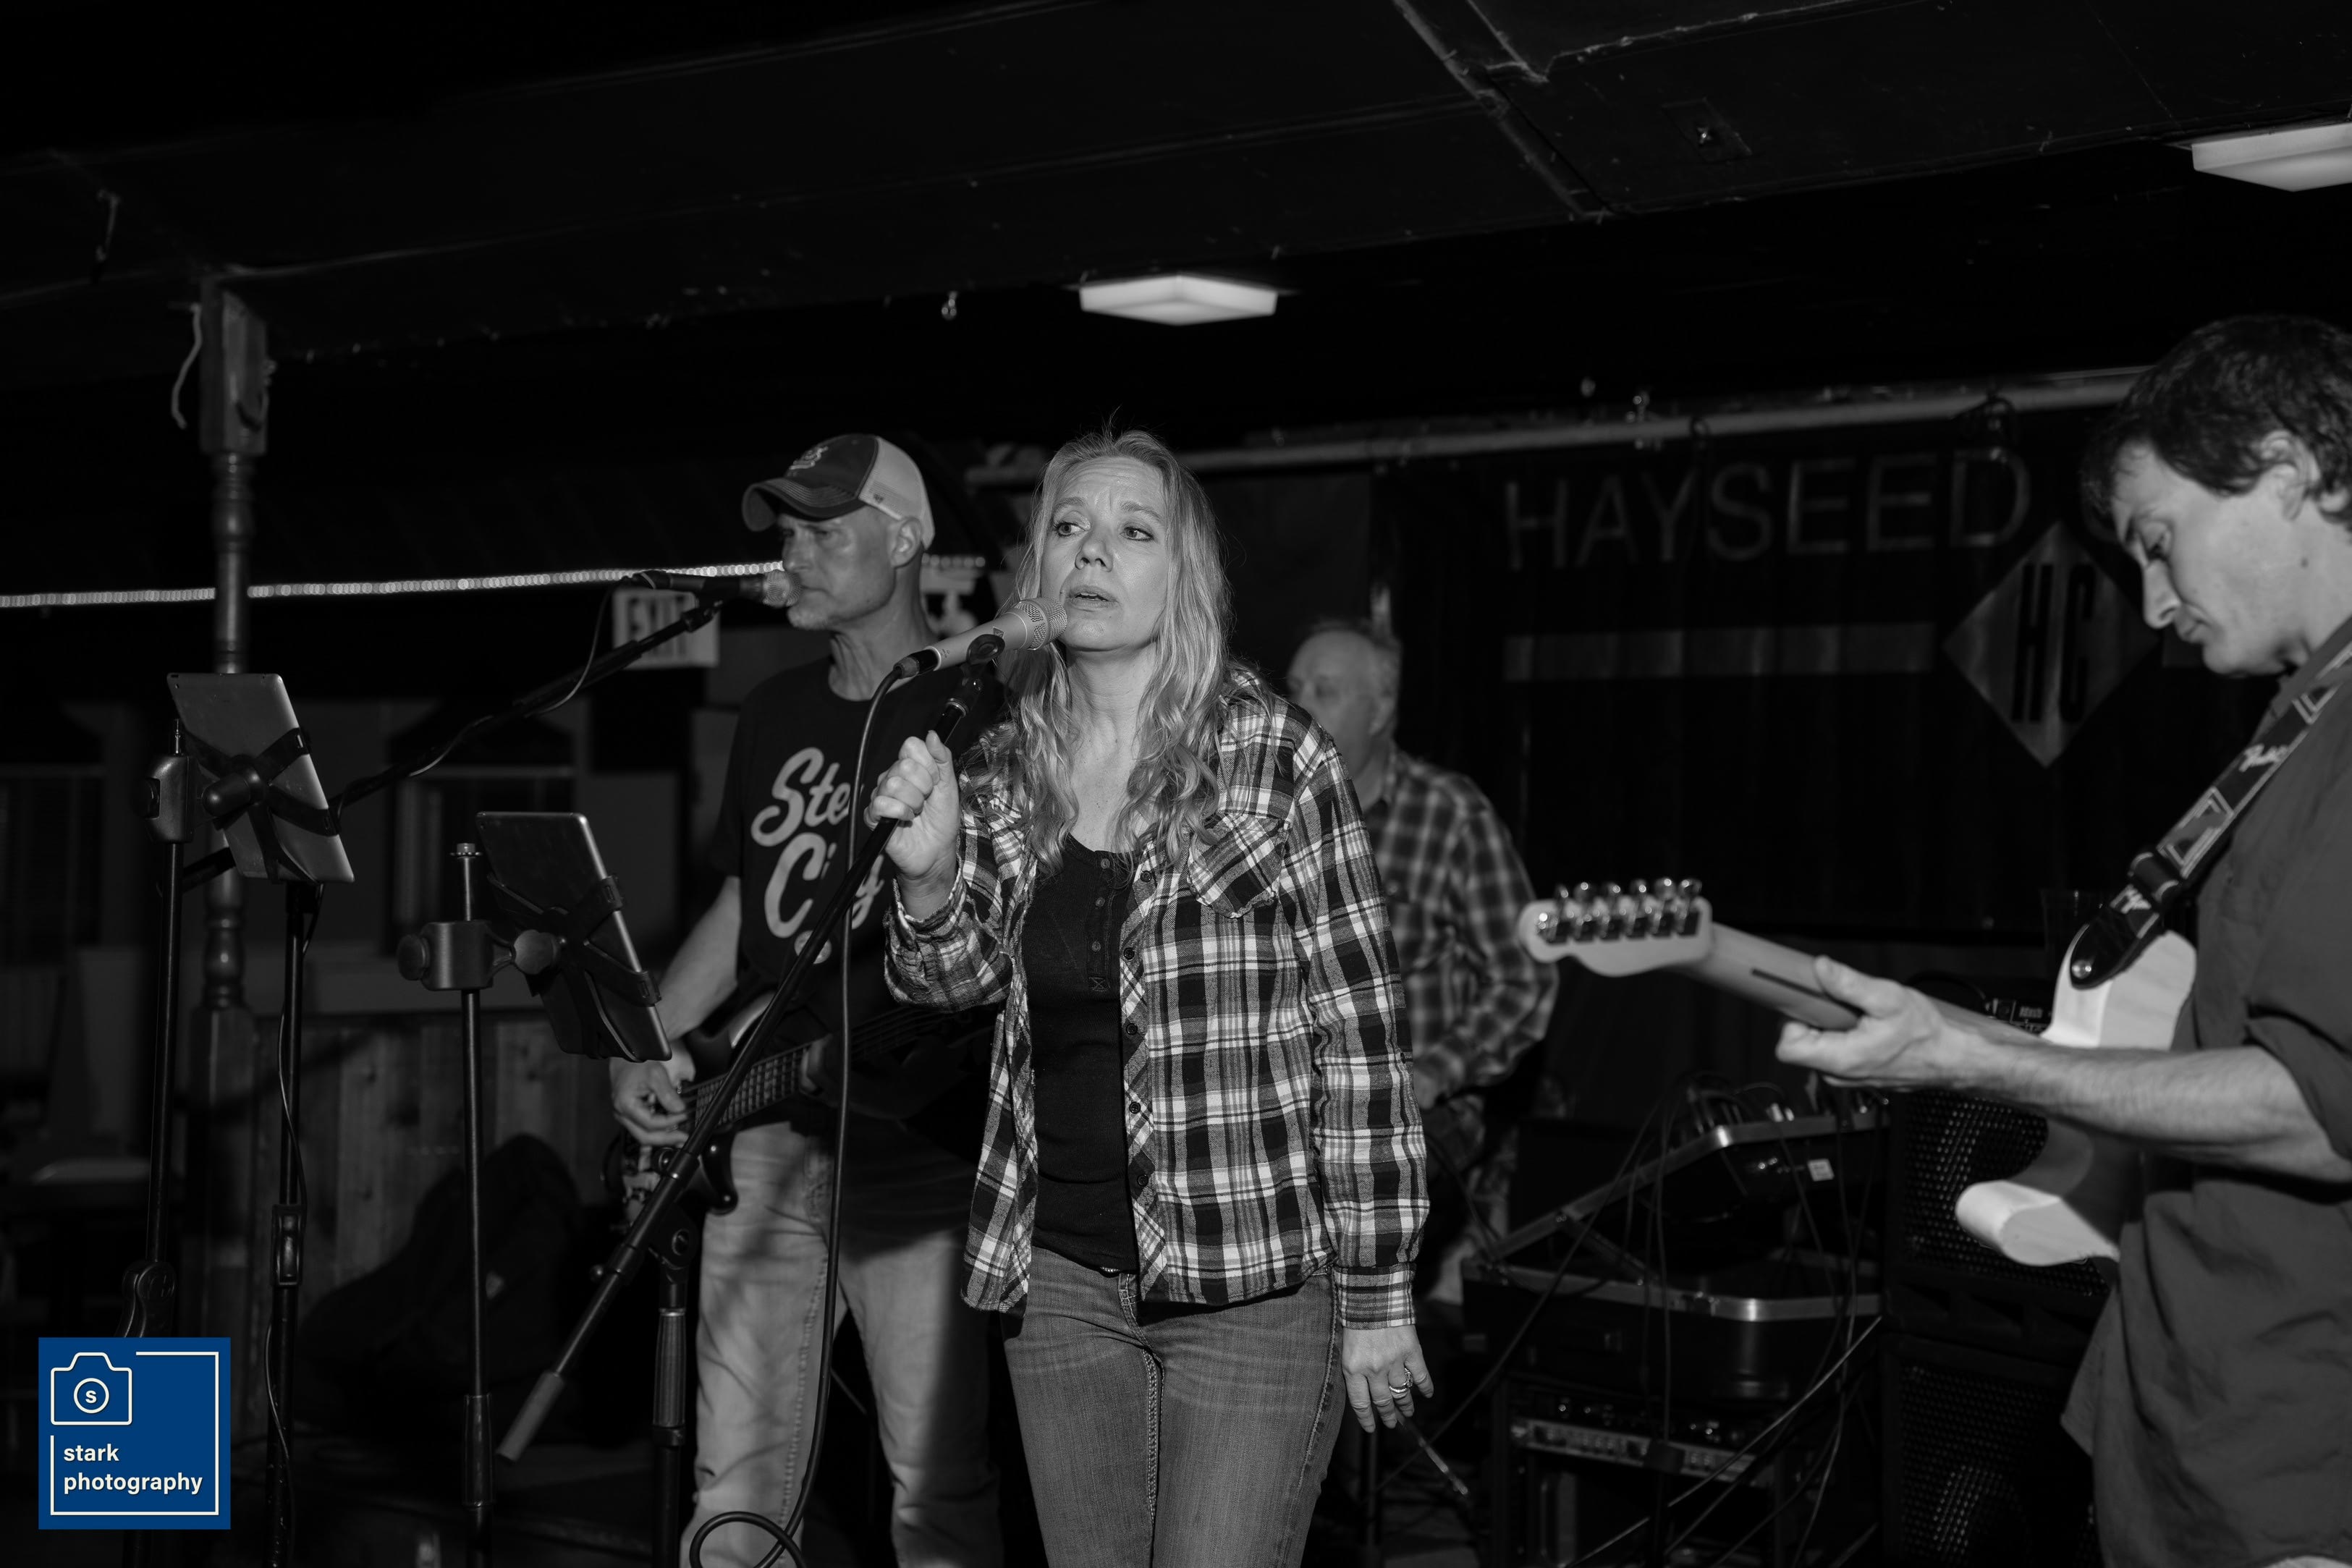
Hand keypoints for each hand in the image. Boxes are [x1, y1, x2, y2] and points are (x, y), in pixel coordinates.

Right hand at [609, 1055, 691, 1145]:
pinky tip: (669, 1132)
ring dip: (662, 1138)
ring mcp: (624, 1116)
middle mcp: (622, 1114)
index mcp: (626, 1105)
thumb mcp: (656, 1075)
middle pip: (645, 1136)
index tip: (684, 1116)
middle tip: (683, 1139)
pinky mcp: (630, 1114)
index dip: (670, 1122)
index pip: (651, 1123)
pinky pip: (643, 1128)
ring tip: (679, 1139)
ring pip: (643, 1135)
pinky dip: (657, 1131)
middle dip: (666, 1140)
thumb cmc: (636, 1063)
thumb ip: (668, 1094)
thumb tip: (679, 1109)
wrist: (625, 1056)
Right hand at [866, 732, 961, 912]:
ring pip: (893, 785)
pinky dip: (900, 813)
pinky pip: (881, 803)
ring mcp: (881, 796)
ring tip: (917, 812)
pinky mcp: (873, 816)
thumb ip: (942, 759)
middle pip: (903, 766)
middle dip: (924, 787)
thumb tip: (932, 734)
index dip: (927, 765)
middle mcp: (892, 777)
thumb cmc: (942, 820)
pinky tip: (906, 820)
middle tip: (926, 801)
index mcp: (909, 767)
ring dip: (913, 802)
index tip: (935, 782)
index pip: (910, 746)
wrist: (937, 852)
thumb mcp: (949, 786)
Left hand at [1342, 1324, 1434, 1431]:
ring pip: (1402, 1392)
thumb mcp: (1344, 1346)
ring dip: (1406, 1404)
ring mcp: (1394, 1362)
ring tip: (1408, 1412)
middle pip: (1383, 1400)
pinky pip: (1420, 1375)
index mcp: (1353, 1369)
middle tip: (1393, 1423)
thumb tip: (1361, 1386)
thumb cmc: (1354, 1317)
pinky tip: (1427, 1394)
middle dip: (1388, 1415)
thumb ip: (1353, 1367)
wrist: (1372, 1295)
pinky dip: (1425, 1387)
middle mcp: (1374, 1370)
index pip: (1360, 1403)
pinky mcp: (1411, 1352)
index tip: (1372, 1428)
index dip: (1367, 1418)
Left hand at [1774, 955, 1974, 1088]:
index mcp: (1840, 1060)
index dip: (1792, 1020)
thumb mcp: (1888, 999)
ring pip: (1815, 1045)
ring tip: (1858, 1016)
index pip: (1786, 1047)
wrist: (1950, 1057)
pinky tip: (1862, 1026)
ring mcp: (1844, 1075)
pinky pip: (1831, 1049)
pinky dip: (1841, 1033)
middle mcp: (1837, 1074)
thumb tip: (1821, 968)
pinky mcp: (1851, 1072)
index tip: (1809, 1002)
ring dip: (1829, 1025)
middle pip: (1798, 1042)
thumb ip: (1849, 984)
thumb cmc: (1926, 1035)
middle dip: (1814, 1018)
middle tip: (1840, 1005)